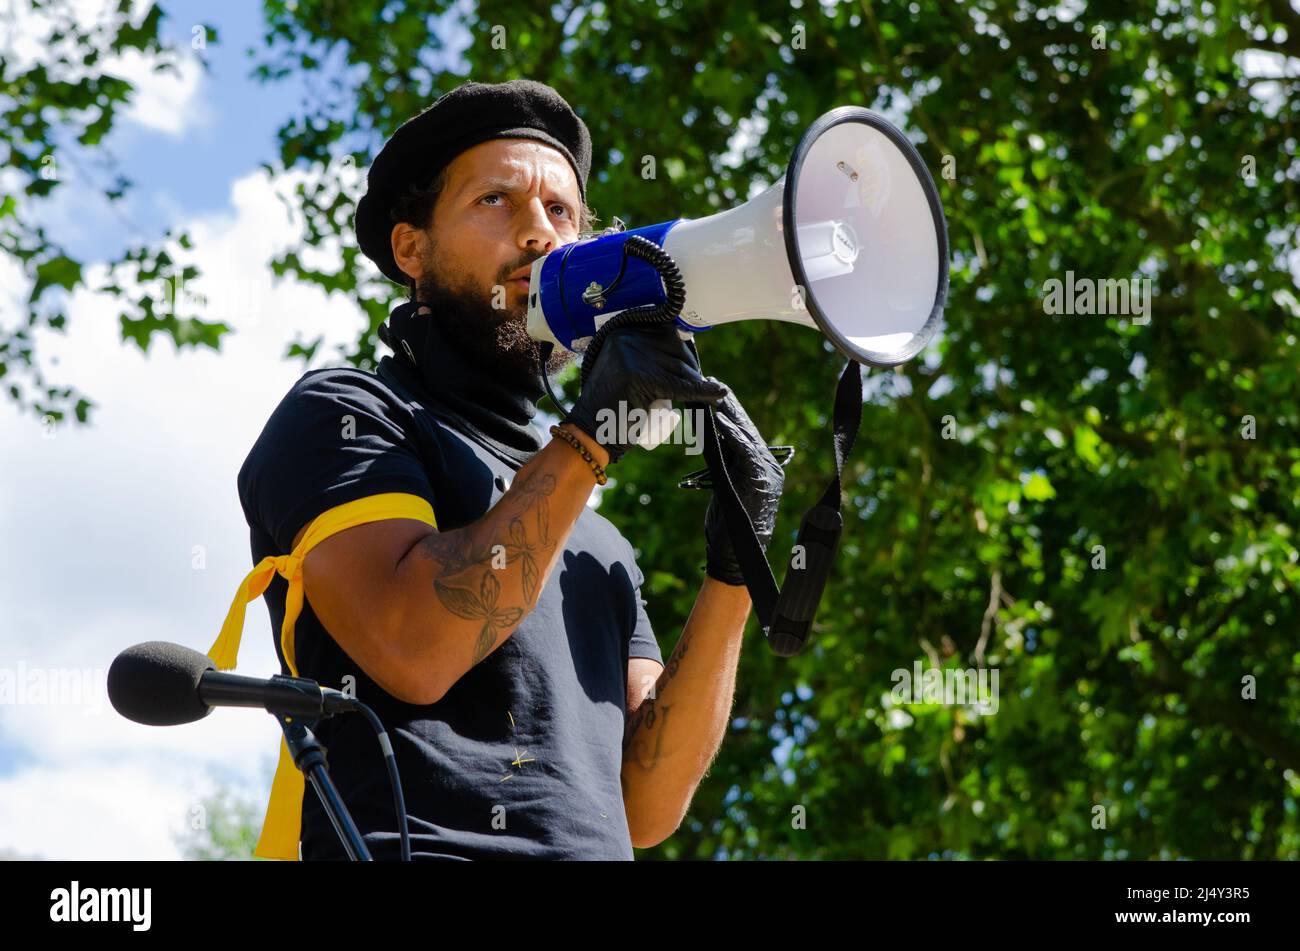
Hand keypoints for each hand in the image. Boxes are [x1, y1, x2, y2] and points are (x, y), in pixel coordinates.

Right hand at [565, 324, 728, 462]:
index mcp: (622, 331)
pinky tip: (718, 394)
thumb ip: (645, 350)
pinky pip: (683, 386)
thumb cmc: (610, 404)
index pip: (667, 331)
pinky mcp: (643, 379)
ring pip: (681, 369)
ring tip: (700, 396)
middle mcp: (626, 339)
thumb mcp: (623, 366)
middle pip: (676, 349)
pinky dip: (704, 392)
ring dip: (696, 383)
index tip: (689, 365)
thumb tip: (686, 336)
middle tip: (694, 387)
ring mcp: (634, 358)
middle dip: (690, 369)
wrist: (591, 432)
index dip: (683, 350)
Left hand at [703, 384, 784, 585]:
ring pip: (746, 437)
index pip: (746, 434)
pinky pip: (746, 454)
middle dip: (729, 406)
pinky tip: (721, 423)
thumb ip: (725, 467)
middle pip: (747, 430)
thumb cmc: (727, 529)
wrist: (736, 558)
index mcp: (763, 469)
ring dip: (728, 415)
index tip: (716, 392)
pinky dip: (733, 437)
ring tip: (714, 395)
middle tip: (713, 381)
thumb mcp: (725, 490)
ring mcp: (767, 475)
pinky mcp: (760, 483)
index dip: (731, 412)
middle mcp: (769, 468)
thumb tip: (714, 442)